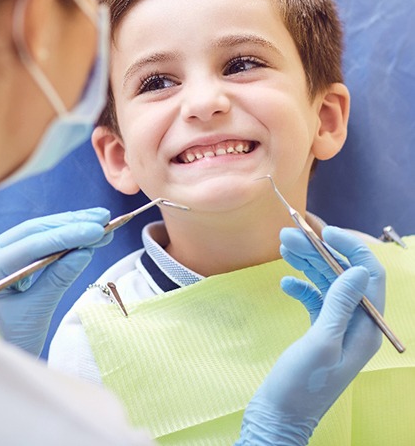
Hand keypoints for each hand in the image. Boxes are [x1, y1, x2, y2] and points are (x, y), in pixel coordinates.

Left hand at [0, 208, 111, 355]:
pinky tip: (83, 235)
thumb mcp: (33, 314)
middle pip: (33, 232)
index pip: (31, 244)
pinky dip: (61, 240)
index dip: (67, 235)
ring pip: (35, 234)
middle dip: (70, 224)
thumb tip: (84, 250)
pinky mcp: (9, 263)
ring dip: (69, 227)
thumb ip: (57, 280)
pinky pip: (36, 244)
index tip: (97, 229)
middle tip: (103, 218)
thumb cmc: (7, 343)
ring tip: (100, 222)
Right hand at [236, 227, 384, 445]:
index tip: (324, 231)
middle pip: (343, 275)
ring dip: (306, 263)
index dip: (351, 248)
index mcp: (366, 327)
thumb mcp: (322, 341)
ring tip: (282, 245)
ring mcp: (337, 328)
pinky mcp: (319, 332)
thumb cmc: (301, 385)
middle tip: (287, 235)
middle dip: (318, 252)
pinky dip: (300, 287)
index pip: (369, 275)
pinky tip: (284, 284)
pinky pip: (314, 299)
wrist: (279, 417)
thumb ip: (340, 304)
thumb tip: (359, 268)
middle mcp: (356, 324)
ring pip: (326, 283)